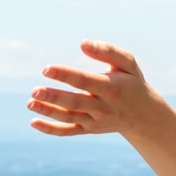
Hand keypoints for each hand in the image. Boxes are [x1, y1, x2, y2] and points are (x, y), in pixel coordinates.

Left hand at [28, 40, 156, 136]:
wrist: (144, 115)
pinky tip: (34, 123)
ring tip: (30, 103)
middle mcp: (104, 107)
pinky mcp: (90, 129)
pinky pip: (69, 132)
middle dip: (54, 97)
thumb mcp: (128, 64)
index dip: (65, 75)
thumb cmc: (132, 83)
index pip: (85, 81)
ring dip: (49, 112)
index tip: (46, 69)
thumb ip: (108, 51)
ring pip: (69, 117)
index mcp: (112, 88)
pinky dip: (51, 130)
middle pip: (75, 103)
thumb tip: (83, 43)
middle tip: (35, 90)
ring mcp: (96, 120)